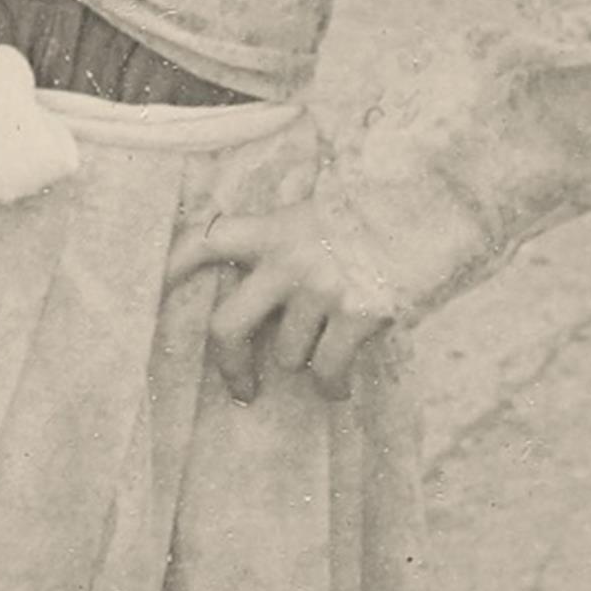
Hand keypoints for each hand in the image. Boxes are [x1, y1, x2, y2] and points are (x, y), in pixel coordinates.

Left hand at [169, 208, 395, 400]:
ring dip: (305, 362)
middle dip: (230, 366)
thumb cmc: (381, 213)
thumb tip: (268, 302)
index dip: (172, 267)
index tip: (150, 290)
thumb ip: (289, 246)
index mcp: (276, 229)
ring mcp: (321, 288)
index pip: (206, 242)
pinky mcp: (357, 314)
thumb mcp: (323, 215)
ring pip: (287, 355)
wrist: (439, 203)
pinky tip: (340, 388)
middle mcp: (289, 260)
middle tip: (242, 388)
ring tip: (325, 356)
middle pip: (226, 327)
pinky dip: (332, 385)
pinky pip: (327, 369)